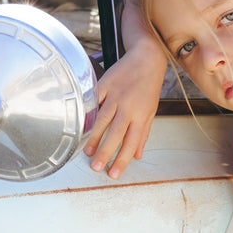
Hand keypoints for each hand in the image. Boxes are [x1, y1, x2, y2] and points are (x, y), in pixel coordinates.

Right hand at [84, 37, 167, 177]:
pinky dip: (87, 113)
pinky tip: (80, 125)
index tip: (114, 174)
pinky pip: (94, 100)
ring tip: (86, 152)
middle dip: (105, 152)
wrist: (147, 58)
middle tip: (96, 168)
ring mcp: (116, 95)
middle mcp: (129, 107)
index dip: (122, 160)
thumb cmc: (149, 87)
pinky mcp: (105, 84)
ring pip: (103, 119)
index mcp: (141, 116)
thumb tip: (137, 156)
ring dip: (94, 137)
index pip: (131, 142)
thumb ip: (143, 134)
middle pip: (116, 133)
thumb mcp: (151, 111)